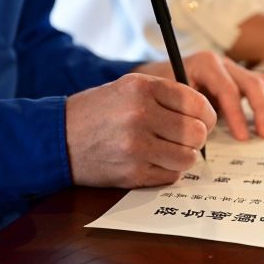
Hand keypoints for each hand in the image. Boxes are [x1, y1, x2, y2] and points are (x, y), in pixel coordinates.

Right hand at [66, 73, 215, 188]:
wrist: (56, 137)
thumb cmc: (98, 111)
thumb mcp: (129, 87)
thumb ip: (166, 95)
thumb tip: (205, 113)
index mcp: (143, 88)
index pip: (197, 103)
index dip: (206, 115)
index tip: (202, 121)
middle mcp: (141, 114)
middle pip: (197, 133)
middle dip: (196, 138)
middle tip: (184, 138)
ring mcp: (136, 146)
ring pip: (188, 157)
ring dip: (184, 157)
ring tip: (169, 151)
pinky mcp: (132, 172)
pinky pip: (171, 176)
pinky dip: (168, 171)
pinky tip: (153, 162)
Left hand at [136, 50, 263, 140]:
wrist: (161, 77)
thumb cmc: (163, 92)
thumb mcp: (169, 99)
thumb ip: (186, 112)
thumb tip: (204, 137)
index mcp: (205, 64)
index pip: (228, 88)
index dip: (237, 114)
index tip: (242, 137)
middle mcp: (223, 63)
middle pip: (252, 82)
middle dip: (261, 110)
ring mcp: (234, 69)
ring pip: (262, 82)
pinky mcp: (240, 79)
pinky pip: (263, 87)